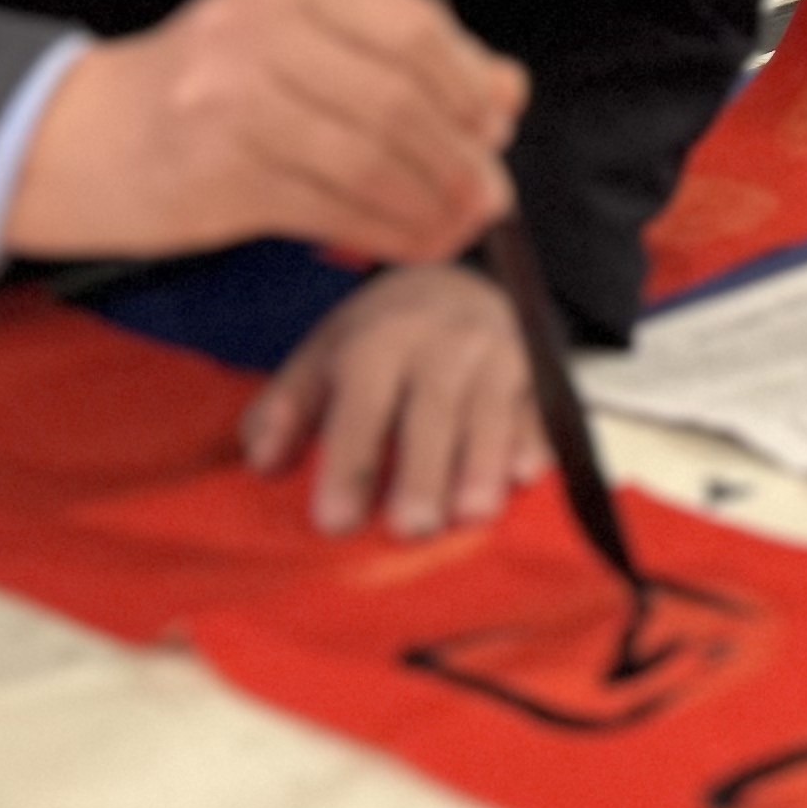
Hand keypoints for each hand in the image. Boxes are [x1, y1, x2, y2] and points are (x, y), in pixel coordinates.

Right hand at [2, 0, 526, 263]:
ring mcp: (233, 101)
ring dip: (432, 203)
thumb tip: (505, 92)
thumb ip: (397, 58)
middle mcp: (261, 29)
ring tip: (459, 224)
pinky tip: (412, 242)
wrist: (76, 136)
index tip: (497, 122)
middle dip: (459, 155)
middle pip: (400, 97)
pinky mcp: (217, 176)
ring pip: (372, 159)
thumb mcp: (298, 43)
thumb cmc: (206, 89)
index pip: (412, 27)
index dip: (468, 83)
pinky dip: (387, 232)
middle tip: (488, 191)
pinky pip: (332, 208)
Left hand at [240, 262, 545, 537]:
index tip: (336, 521)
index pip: (362, 405)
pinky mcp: (539, 369)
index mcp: (377, 341)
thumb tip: (264, 466)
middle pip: (433, 410)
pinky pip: (541, 407)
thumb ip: (283, 412)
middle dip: (423, 469)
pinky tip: (525, 474)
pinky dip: (535, 439)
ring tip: (470, 514)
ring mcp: (496, 353)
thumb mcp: (320, 358)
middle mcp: (440, 342)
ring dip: (483, 462)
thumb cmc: (377, 339)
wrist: (457, 279)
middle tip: (410, 528)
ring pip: (492, 411)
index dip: (350, 463)